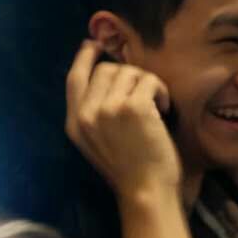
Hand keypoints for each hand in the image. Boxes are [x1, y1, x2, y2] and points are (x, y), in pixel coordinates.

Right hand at [65, 40, 181, 199]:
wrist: (146, 192)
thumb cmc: (128, 169)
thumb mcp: (95, 143)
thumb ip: (91, 113)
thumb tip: (101, 72)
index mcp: (74, 124)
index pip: (73, 79)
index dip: (83, 57)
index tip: (94, 45)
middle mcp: (87, 114)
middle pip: (104, 70)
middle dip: (127, 75)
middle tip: (143, 94)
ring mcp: (108, 109)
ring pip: (128, 71)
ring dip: (146, 83)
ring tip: (155, 106)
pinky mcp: (133, 107)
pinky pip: (148, 80)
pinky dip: (160, 90)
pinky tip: (164, 109)